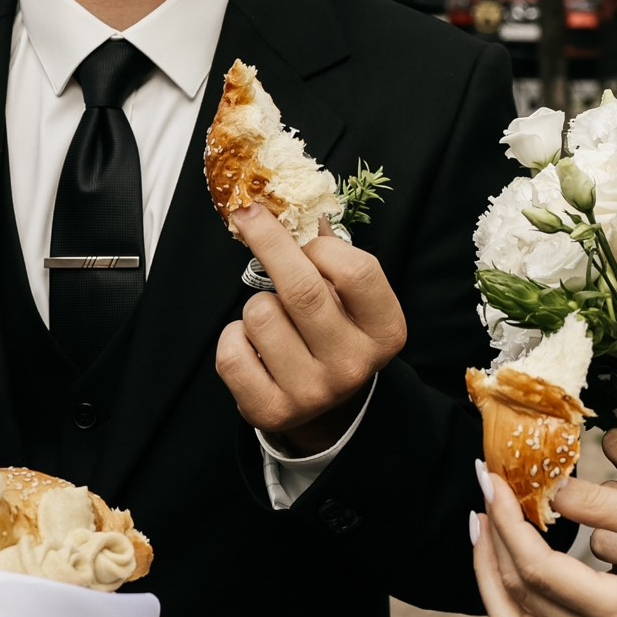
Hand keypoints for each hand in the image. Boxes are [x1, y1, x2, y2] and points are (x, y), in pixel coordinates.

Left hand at [214, 202, 405, 454]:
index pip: (357, 271)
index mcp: (385, 331)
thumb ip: (332, 254)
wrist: (326, 408)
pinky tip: (254, 347)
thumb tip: (297, 206)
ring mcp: (312, 392)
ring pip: (260, 314)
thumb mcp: (350, 298)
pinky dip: (233, 337)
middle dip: (268, 242)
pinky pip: (231, 351)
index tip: (301, 234)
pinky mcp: (271, 410)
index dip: (321, 245)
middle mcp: (353, 365)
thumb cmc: (336, 333)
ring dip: (256, 304)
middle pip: (302, 289)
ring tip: (274, 320)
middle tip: (247, 214)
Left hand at [473, 468, 616, 616]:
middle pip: (515, 599)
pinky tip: (518, 562)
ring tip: (488, 530)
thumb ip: (601, 505)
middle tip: (483, 498)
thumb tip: (547, 491)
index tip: (492, 482)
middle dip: (490, 543)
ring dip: (492, 577)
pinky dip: (520, 600)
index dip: (506, 521)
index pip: (535, 568)